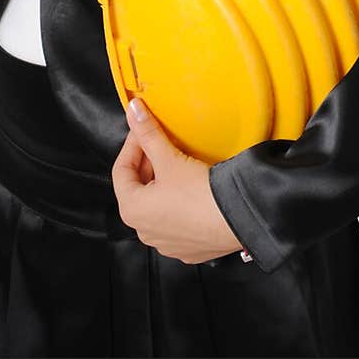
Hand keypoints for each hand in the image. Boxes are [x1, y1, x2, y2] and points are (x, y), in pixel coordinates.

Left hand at [112, 98, 243, 263]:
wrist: (237, 219)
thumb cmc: (200, 195)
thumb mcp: (169, 158)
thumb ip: (148, 133)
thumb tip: (134, 112)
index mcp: (131, 210)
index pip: (121, 169)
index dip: (132, 143)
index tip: (143, 129)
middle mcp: (144, 230)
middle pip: (138, 186)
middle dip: (148, 162)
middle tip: (161, 142)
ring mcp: (166, 241)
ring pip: (156, 203)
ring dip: (162, 181)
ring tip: (177, 163)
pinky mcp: (187, 246)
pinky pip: (175, 217)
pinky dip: (177, 200)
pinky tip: (191, 187)